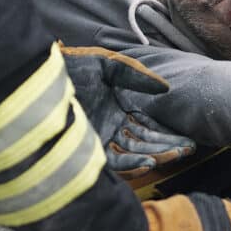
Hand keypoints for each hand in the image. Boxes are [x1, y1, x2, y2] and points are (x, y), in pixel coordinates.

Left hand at [59, 44, 194, 177]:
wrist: (41, 77)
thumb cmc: (73, 67)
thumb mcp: (109, 65)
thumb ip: (137, 76)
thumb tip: (165, 89)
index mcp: (117, 110)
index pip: (148, 128)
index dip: (168, 134)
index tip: (187, 139)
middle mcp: (110, 127)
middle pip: (145, 143)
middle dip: (168, 148)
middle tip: (189, 150)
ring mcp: (99, 139)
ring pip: (133, 155)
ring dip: (156, 156)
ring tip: (176, 155)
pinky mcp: (86, 150)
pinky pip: (114, 163)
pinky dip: (133, 165)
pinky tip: (149, 163)